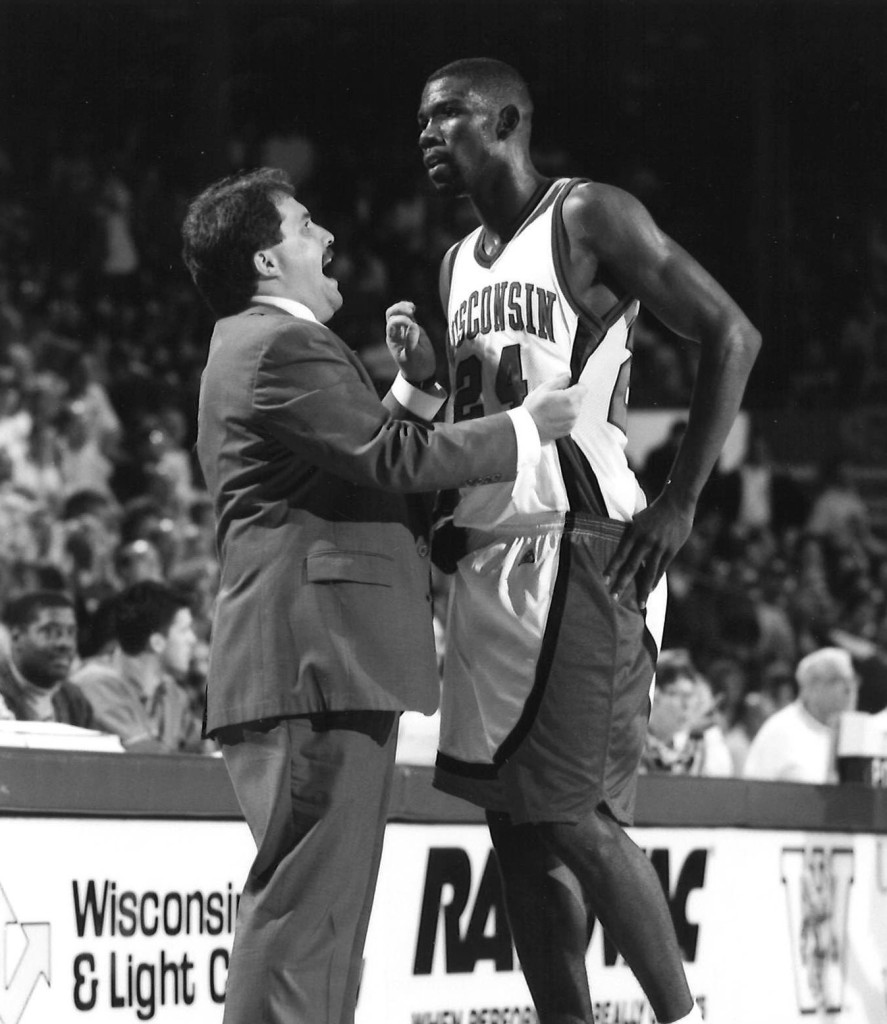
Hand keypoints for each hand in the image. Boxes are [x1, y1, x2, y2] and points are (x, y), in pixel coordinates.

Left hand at [385, 300, 435, 382]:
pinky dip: (409, 309)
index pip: (392, 323)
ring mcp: (404, 330)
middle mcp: (396, 333)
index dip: (402, 320)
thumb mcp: (413, 356)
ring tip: (412, 308)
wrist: (421, 372)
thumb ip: (411, 342)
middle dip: (399, 309)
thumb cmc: (415, 366)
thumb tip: (413, 326)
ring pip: (398, 312)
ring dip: (403, 307)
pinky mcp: (413, 328)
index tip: (412, 325)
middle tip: (410, 311)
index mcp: (393, 339)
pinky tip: (413, 307)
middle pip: (391, 314)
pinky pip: (408, 316)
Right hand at [523, 374, 585, 442]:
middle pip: (578, 399)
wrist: (526, 428)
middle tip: (554, 398)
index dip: (575, 385)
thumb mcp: (544, 387)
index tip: (568, 386)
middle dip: (569, 396)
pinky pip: (570, 419)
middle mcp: (573, 411)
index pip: (583, 388)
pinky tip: (552, 416)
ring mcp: (571, 422)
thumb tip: (568, 377)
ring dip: (566, 407)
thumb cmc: (532, 410)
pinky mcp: (568, 429)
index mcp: (569, 399)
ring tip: (551, 408)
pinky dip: (564, 417)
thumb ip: (560, 379)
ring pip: (574, 410)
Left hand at [604, 490, 694, 607]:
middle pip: (632, 566)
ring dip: (644, 589)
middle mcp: (645, 541)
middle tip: (614, 597)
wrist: (677, 503)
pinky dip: (655, 581)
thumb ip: (631, 534)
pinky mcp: (671, 550)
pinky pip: (661, 569)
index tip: (604, 580)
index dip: (612, 568)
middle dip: (622, 583)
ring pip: (649, 572)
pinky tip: (651, 590)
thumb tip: (622, 546)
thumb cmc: (655, 511)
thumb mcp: (639, 520)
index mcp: (634, 532)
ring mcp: (659, 547)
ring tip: (640, 604)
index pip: (620, 554)